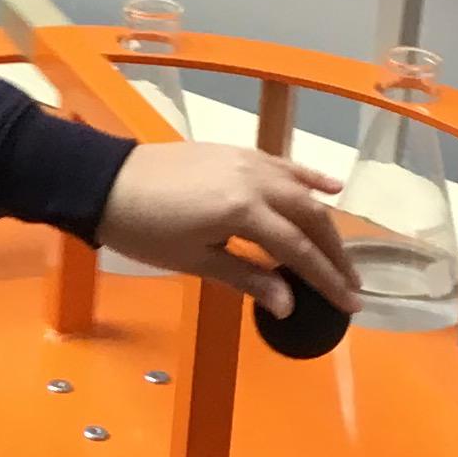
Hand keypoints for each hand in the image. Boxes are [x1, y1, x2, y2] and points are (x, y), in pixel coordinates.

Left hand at [97, 143, 356, 321]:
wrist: (106, 183)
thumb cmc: (143, 230)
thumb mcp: (194, 261)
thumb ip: (247, 278)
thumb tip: (289, 304)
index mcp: (244, 211)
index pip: (298, 250)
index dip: (326, 279)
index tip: (349, 304)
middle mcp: (255, 180)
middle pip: (310, 218)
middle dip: (334, 254)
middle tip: (351, 285)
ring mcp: (248, 161)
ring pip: (301, 191)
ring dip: (326, 222)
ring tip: (341, 253)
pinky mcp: (237, 152)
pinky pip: (284, 164)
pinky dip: (310, 177)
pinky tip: (332, 188)